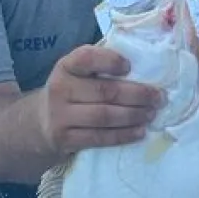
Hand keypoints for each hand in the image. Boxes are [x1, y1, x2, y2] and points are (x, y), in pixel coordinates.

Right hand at [37, 45, 161, 154]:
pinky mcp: (65, 139)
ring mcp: (60, 116)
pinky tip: (140, 132)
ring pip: (104, 116)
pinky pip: (99, 138)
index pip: (86, 58)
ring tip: (152, 114)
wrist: (39, 124)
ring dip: (133, 115)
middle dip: (137, 95)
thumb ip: (100, 67)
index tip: (130, 66)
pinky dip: (123, 135)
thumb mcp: (76, 74)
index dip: (110, 61)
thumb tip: (145, 63)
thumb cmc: (70, 93)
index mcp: (66, 66)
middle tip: (159, 97)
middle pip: (104, 91)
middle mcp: (60, 89)